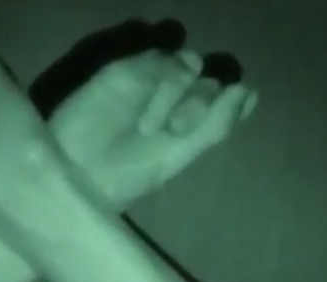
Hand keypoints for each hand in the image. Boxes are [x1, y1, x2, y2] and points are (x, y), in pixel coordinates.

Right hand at [48, 49, 257, 209]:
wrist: (76, 173)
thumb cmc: (124, 177)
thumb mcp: (174, 159)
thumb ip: (215, 125)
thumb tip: (250, 90)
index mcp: (189, 125)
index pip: (227, 97)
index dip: (235, 99)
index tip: (237, 102)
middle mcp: (173, 100)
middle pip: (211, 80)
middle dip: (199, 104)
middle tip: (172, 131)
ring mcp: (150, 82)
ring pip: (189, 64)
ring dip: (178, 93)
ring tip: (149, 126)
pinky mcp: (127, 69)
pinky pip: (161, 59)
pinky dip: (162, 82)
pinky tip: (144, 114)